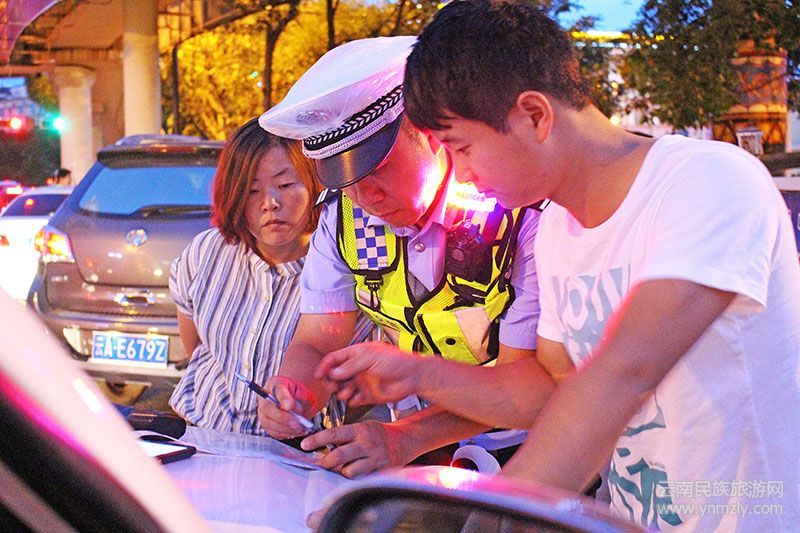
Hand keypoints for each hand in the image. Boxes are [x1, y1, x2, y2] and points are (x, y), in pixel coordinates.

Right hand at [257, 375, 316, 438]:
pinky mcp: (266, 424)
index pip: (277, 389)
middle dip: (283, 417)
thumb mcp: (305, 393)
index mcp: (275, 383)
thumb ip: (301, 399)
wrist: (297, 400)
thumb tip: (295, 410)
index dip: (283, 398)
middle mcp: (265, 397)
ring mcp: (263, 411)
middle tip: (297, 423)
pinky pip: (273, 431)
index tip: (290, 406)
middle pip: (268, 407)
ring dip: (285, 428)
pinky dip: (285, 433)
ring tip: (301, 429)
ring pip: (268, 422)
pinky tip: (296, 432)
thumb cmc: (300, 394)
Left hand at [300, 420, 415, 477]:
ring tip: (345, 468)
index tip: (305, 444)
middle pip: (339, 456)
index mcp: (360, 430)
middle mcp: (366, 444)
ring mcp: (374, 458)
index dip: (316, 440)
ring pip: (349, 472)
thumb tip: (322, 446)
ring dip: (343, 472)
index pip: (333, 434)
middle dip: (327, 462)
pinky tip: (357, 473)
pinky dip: (355, 478)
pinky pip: (361, 479)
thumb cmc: (379, 434)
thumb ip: (344, 435)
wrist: (405, 440)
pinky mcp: (380, 471)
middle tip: (324, 462)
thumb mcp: (362, 427)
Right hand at [315, 342, 423, 405]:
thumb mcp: (371, 358)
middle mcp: (357, 368)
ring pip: (342, 389)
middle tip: (332, 385)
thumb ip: (351, 366)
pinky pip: (353, 400)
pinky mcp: (367, 395)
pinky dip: (352, 400)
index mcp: (357, 355)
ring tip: (347, 391)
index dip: (325, 366)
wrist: (413, 377)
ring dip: (341, 391)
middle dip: (331, 381)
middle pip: (335, 375)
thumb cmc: (397, 361)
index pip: (335, 359)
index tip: (318, 374)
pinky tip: (357, 398)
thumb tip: (334, 372)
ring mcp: (362, 382)